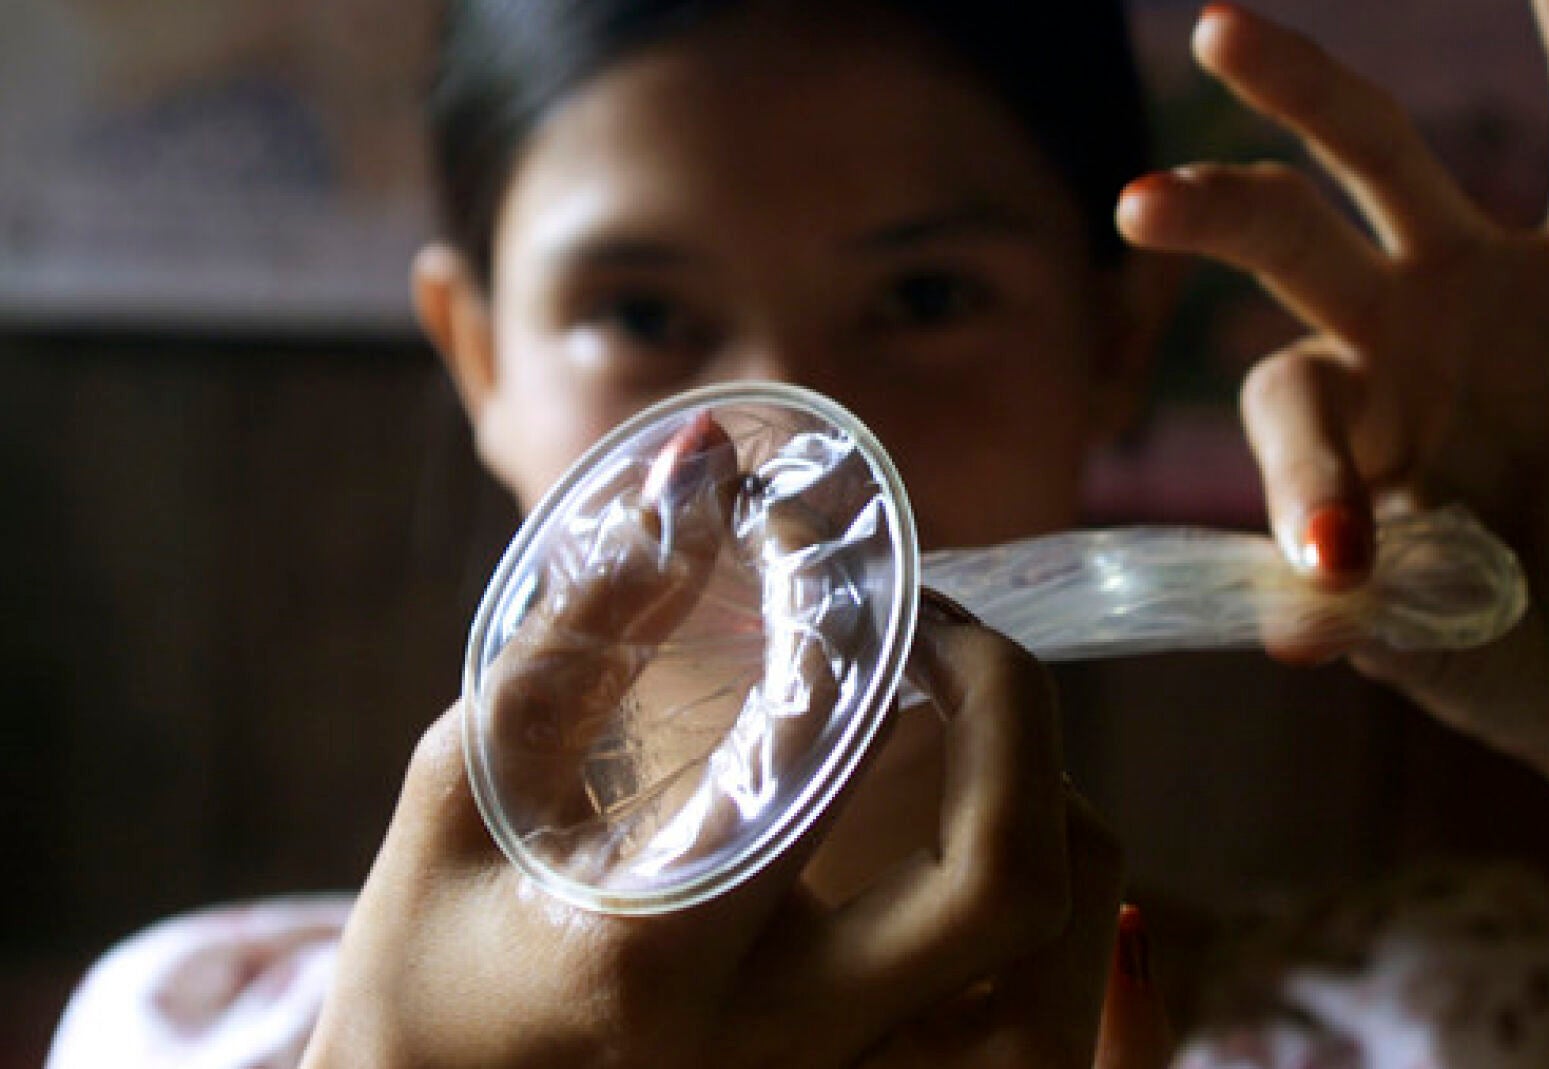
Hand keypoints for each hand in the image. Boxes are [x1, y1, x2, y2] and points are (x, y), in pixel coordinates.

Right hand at [303, 419, 1135, 1066]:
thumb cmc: (425, 964)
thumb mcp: (464, 790)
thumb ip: (584, 631)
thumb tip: (700, 458)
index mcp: (665, 961)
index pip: (844, 766)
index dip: (896, 629)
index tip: (880, 563)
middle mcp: (783, 1050)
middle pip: (1013, 887)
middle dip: (1018, 717)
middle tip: (954, 638)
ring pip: (1056, 965)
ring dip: (1046, 813)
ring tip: (961, 727)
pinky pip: (1036, 1018)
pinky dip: (1034, 901)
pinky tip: (953, 830)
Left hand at [1117, 0, 1548, 772]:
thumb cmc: (1503, 656)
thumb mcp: (1435, 645)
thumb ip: (1372, 619)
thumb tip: (1299, 631)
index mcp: (1337, 422)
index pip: (1289, 405)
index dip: (1304, 478)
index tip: (1339, 568)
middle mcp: (1392, 334)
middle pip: (1286, 239)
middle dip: (1218, 216)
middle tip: (1141, 204)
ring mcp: (1489, 290)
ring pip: (1387, 161)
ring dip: (1313, 95)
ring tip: (1219, 33)